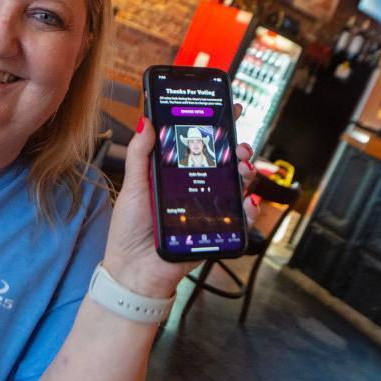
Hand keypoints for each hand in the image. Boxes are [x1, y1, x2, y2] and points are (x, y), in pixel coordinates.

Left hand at [101, 104, 261, 298]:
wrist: (135, 271)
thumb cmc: (130, 229)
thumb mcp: (133, 186)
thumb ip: (140, 154)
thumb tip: (145, 120)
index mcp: (175, 172)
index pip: (200, 144)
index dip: (217, 126)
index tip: (230, 109)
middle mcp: (194, 186)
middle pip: (225, 162)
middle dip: (238, 149)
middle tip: (239, 146)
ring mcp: (207, 207)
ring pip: (237, 184)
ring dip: (246, 173)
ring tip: (243, 169)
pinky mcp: (216, 229)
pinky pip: (240, 217)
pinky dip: (249, 209)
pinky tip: (248, 201)